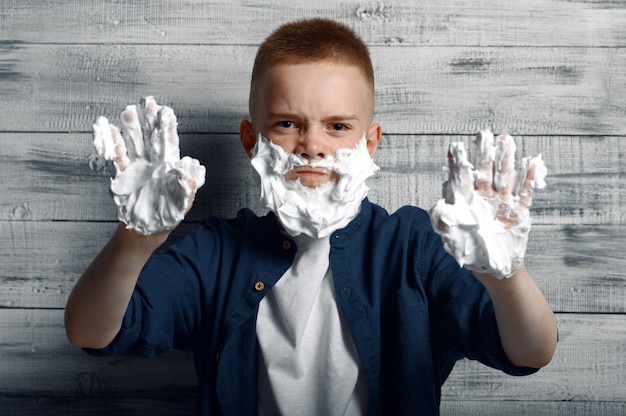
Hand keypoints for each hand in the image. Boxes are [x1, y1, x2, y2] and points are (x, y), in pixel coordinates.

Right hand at [93, 97, 205, 234]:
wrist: (144, 232)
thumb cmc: (166, 217)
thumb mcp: (181, 204)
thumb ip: (187, 186)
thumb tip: (190, 166)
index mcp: (169, 167)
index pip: (169, 143)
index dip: (167, 128)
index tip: (166, 112)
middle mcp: (153, 163)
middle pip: (151, 137)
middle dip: (149, 119)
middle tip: (147, 102)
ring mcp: (137, 168)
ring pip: (133, 143)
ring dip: (131, 127)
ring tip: (128, 110)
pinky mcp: (122, 176)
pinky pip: (116, 157)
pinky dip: (111, 143)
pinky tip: (107, 127)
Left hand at [428, 130, 545, 278]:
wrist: (494, 269)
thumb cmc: (470, 253)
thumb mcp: (452, 241)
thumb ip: (444, 224)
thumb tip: (437, 208)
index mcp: (465, 203)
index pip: (461, 178)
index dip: (458, 162)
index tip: (456, 146)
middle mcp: (483, 198)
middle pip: (483, 171)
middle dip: (483, 153)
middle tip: (483, 133)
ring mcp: (502, 202)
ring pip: (504, 176)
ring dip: (506, 159)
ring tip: (506, 139)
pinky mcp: (519, 211)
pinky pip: (525, 192)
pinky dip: (529, 178)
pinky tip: (532, 161)